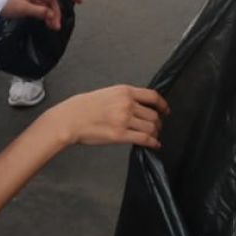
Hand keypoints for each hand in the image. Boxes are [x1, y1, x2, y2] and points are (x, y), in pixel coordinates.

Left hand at [1, 0, 84, 29]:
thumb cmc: (3, 1)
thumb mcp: (22, 8)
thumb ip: (39, 11)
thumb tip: (52, 16)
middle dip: (63, 5)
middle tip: (74, 10)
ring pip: (48, 2)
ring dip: (52, 14)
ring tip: (54, 27)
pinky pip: (40, 5)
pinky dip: (45, 13)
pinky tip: (47, 23)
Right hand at [48, 86, 169, 148]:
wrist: (70, 119)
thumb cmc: (84, 107)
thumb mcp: (108, 93)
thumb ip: (125, 97)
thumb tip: (140, 106)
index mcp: (124, 91)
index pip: (152, 96)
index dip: (163, 105)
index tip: (165, 110)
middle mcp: (127, 104)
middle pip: (153, 114)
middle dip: (158, 122)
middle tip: (157, 127)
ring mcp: (124, 119)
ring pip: (151, 127)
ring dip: (155, 133)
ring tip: (153, 136)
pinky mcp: (120, 135)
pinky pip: (144, 139)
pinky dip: (153, 143)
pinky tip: (154, 144)